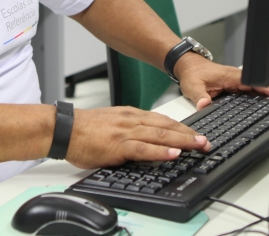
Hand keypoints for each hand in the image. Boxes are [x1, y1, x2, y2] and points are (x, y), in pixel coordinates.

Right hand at [65, 106, 208, 168]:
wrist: (63, 128)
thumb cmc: (83, 129)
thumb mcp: (110, 124)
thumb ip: (127, 129)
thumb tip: (142, 139)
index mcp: (129, 115)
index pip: (161, 119)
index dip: (180, 127)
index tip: (194, 133)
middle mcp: (131, 120)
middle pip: (166, 126)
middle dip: (188, 133)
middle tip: (205, 140)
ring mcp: (125, 132)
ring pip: (160, 135)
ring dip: (182, 141)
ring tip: (198, 146)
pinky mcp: (118, 145)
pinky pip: (143, 148)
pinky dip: (160, 151)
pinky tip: (173, 154)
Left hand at [175, 53, 268, 109]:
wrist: (187, 66)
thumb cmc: (191, 73)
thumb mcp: (192, 86)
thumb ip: (199, 96)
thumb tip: (204, 104)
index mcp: (230, 76)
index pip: (252, 82)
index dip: (266, 89)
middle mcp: (236, 77)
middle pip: (260, 84)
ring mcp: (237, 80)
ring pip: (258, 86)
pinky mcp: (235, 84)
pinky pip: (252, 89)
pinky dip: (264, 93)